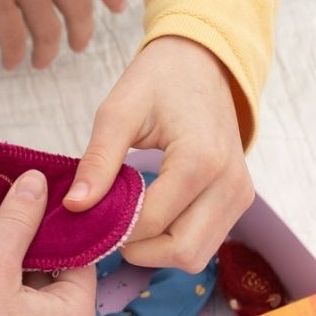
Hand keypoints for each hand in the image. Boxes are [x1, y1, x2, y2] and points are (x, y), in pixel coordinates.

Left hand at [62, 36, 253, 271]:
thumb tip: (75, 205)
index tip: (87, 215)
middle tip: (107, 223)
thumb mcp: (118, 112)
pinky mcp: (240, 199)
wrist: (201, 61)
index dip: (115, 228)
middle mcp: (230, 183)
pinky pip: (205, 240)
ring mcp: (240, 194)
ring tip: (127, 218)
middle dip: (139, 248)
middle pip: (182, 251)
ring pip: (197, 254)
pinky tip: (149, 213)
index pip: (154, 222)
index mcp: (201, 159)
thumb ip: (99, 161)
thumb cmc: (159, 79)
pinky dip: (174, 239)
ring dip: (157, 249)